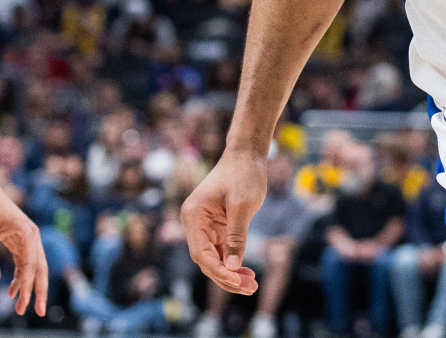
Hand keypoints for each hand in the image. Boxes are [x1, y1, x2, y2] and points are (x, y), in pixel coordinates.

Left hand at [0, 177, 48, 315]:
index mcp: (27, 232)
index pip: (30, 264)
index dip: (26, 285)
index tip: (19, 302)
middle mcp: (31, 235)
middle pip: (40, 267)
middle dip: (39, 290)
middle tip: (38, 312)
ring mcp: (26, 237)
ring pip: (33, 266)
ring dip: (29, 286)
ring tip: (21, 306)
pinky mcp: (18, 238)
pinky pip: (23, 261)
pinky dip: (21, 276)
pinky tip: (12, 290)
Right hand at [182, 151, 265, 294]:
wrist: (247, 155)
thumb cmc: (244, 175)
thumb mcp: (242, 205)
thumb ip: (236, 236)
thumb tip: (231, 267)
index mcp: (193, 215)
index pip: (200, 252)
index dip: (218, 270)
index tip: (238, 280)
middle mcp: (195, 223)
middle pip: (206, 260)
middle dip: (226, 277)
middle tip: (250, 288)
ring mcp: (205, 227)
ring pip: (214, 260)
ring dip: (231, 274)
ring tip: (252, 286)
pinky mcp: (217, 228)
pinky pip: (221, 252)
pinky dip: (233, 264)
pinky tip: (247, 274)